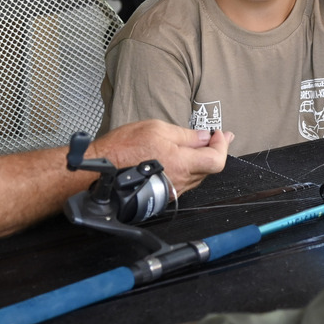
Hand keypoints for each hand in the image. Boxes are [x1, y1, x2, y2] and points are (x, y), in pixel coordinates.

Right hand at [92, 120, 230, 196]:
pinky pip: (184, 181)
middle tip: (220, 136)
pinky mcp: (163, 194)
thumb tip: (204, 136)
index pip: (217, 160)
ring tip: (204, 144)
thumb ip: (184, 135)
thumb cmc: (123, 148)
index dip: (222, 145)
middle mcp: (180, 181)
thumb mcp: (156, 129)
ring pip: (197, 176)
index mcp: (181, 163)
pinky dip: (190, 168)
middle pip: (210, 168)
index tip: (219, 134)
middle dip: (216, 150)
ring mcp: (172, 190)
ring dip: (203, 160)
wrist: (100, 171)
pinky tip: (185, 158)